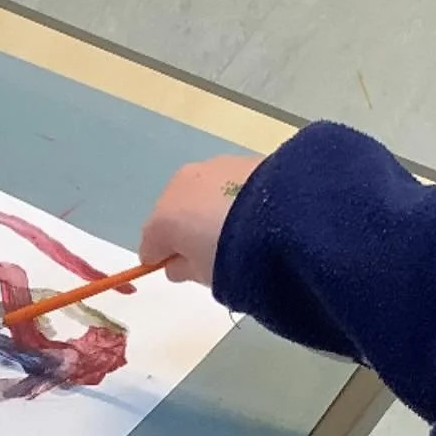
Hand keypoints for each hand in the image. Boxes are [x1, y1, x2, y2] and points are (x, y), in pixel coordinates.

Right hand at [138, 153, 263, 288]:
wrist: (284, 216)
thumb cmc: (233, 256)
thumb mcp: (205, 276)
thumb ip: (184, 270)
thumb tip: (175, 266)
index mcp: (163, 218)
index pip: (151, 244)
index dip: (163, 259)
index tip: (181, 272)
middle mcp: (180, 185)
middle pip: (175, 213)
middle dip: (187, 230)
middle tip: (212, 252)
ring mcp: (210, 167)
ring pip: (201, 194)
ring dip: (210, 210)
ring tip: (239, 232)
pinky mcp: (240, 159)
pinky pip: (227, 185)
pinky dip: (232, 197)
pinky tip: (253, 214)